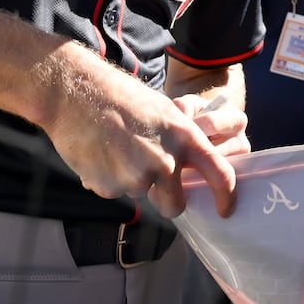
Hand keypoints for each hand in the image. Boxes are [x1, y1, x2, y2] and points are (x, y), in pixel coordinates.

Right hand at [39, 46, 237, 218]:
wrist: (77, 92)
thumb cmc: (122, 97)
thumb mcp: (165, 111)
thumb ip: (181, 142)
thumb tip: (190, 168)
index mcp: (186, 137)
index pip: (220, 174)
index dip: (226, 198)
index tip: (226, 210)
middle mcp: (166, 161)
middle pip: (175, 205)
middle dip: (166, 201)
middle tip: (150, 178)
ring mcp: (136, 176)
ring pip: (140, 194)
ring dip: (130, 180)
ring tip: (116, 149)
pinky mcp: (109, 187)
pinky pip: (115, 191)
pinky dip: (108, 179)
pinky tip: (100, 154)